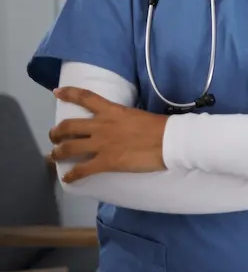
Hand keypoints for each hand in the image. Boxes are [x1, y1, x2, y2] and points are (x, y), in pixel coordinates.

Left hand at [49, 88, 167, 181]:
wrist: (169, 141)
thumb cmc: (160, 127)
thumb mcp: (137, 115)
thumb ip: (123, 118)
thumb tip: (121, 123)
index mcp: (111, 111)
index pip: (85, 98)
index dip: (68, 93)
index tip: (57, 92)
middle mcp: (101, 126)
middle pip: (68, 126)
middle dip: (56, 133)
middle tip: (54, 137)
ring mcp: (101, 145)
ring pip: (68, 149)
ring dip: (57, 153)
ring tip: (54, 156)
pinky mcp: (105, 162)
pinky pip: (82, 170)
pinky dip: (72, 175)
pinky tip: (67, 178)